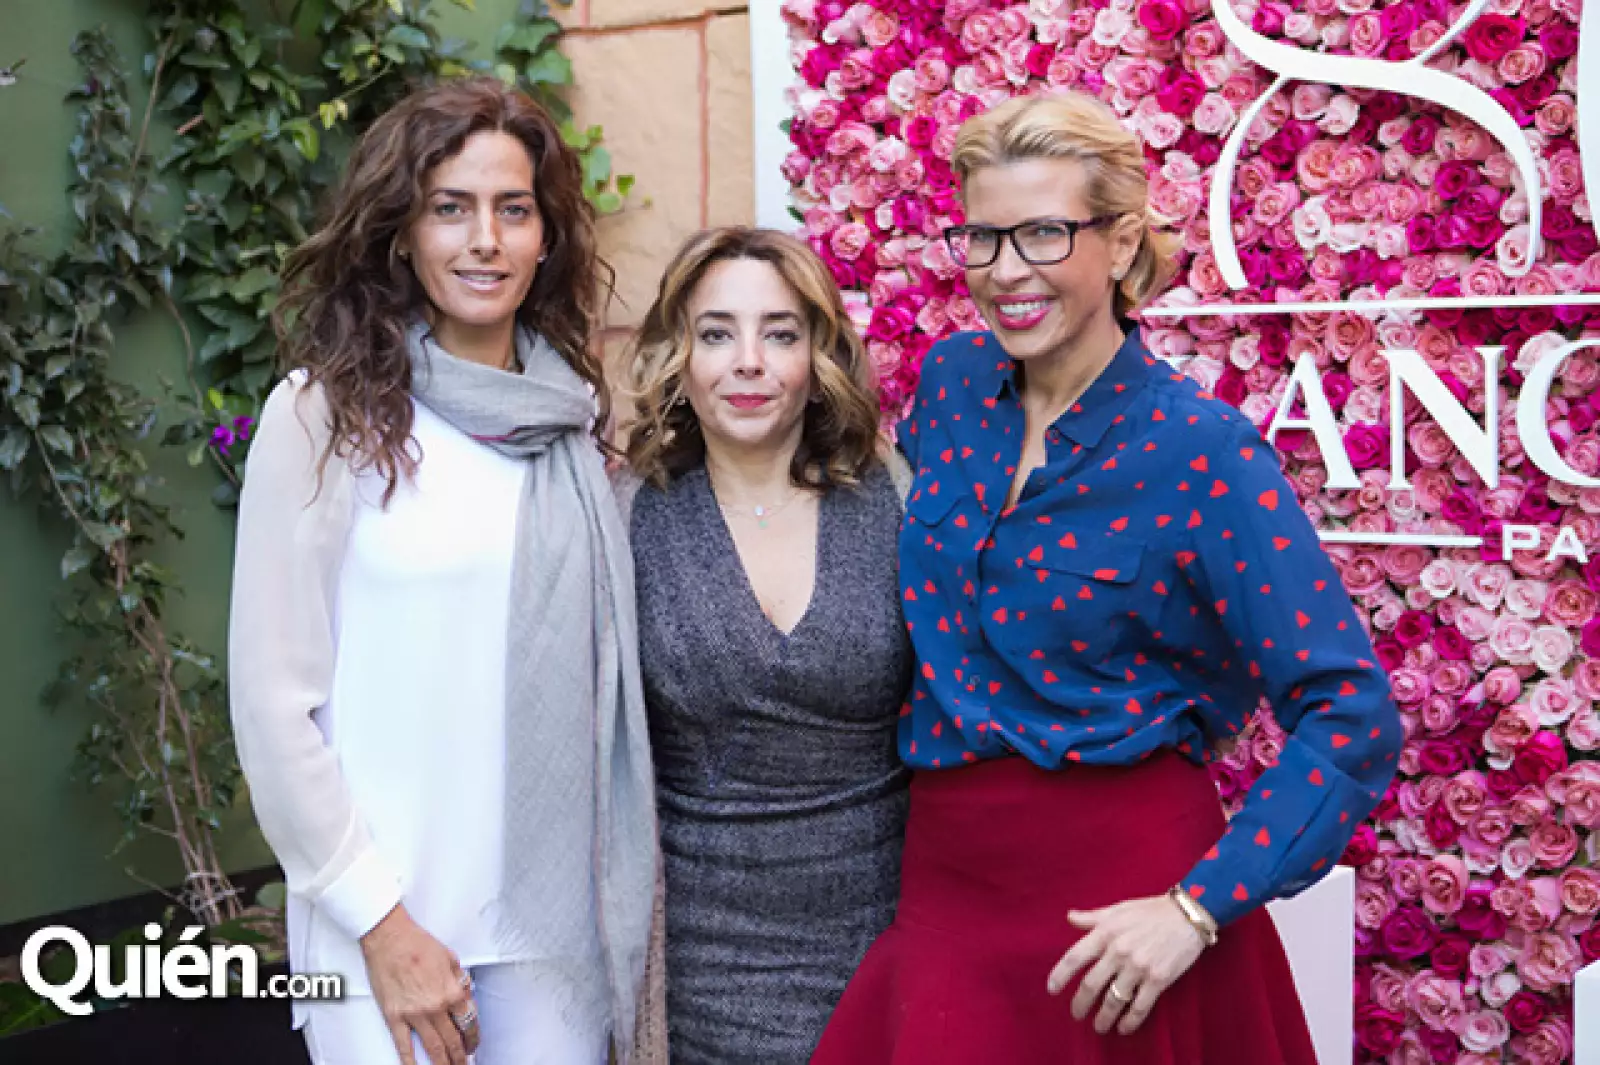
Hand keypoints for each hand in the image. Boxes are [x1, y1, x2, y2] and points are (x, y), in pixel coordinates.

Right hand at [360, 904, 478, 1063]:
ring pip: (433, 1047)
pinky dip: (410, 1061)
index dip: (473, 1037)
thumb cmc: (417, 943)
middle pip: (453, 1040)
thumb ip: (459, 980)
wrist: (390, 938)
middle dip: (460, 1056)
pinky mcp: (394, 1016)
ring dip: (443, 1063)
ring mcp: (414, 1014)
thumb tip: (464, 996)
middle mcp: (435, 1006)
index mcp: (451, 991)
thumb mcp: (450, 958)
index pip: (469, 1022)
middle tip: (464, 1064)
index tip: (473, 1045)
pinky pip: (403, 1045)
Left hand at [1046, 894, 1207, 1034]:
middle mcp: (1119, 951)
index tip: (1052, 989)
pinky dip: (1130, 1021)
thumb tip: (1069, 917)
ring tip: (1098, 1026)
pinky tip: (1123, 1028)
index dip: (1060, 975)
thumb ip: (1093, 917)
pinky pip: (1140, 1007)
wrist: (1188, 915)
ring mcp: (1138, 967)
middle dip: (1080, 1003)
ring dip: (1103, 1017)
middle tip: (1076, 1014)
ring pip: (1113, 1000)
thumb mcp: (1119, 908)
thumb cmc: (1151, 910)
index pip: (1075, 957)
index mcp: (1106, 932)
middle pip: (1091, 984)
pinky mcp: (1158, 980)